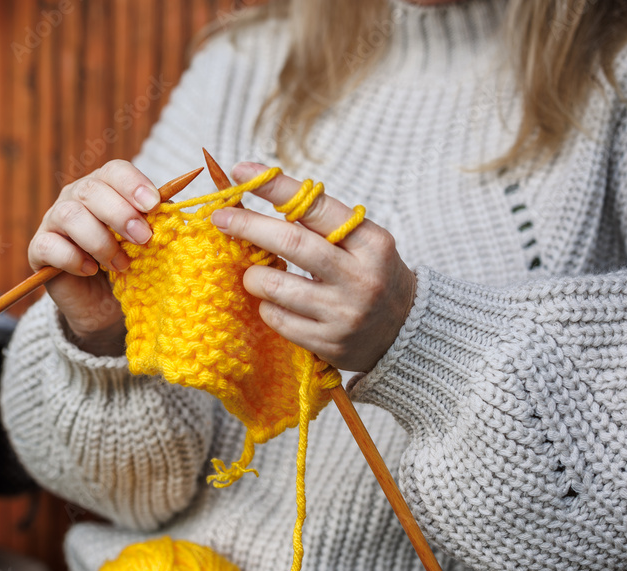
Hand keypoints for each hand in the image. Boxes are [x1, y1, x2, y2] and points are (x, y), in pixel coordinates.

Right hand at [29, 160, 161, 355]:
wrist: (106, 307)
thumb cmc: (131, 267)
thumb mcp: (150, 244)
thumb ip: (160, 223)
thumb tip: (174, 210)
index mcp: (106, 188)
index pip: (115, 171)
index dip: (133, 184)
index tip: (153, 205)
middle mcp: (76, 197)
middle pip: (92, 190)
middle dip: (121, 214)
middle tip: (142, 238)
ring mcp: (54, 221)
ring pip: (70, 215)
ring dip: (100, 241)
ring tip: (120, 265)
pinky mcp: (39, 249)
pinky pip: (49, 245)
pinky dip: (73, 258)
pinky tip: (91, 270)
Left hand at [210, 162, 416, 372]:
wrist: (406, 334)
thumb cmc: (371, 276)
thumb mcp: (362, 244)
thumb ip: (320, 225)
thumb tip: (257, 200)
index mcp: (371, 243)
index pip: (315, 206)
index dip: (274, 187)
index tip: (242, 172)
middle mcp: (360, 277)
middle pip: (291, 243)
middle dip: (248, 226)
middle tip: (221, 217)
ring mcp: (344, 314)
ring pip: (275, 286)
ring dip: (253, 276)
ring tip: (253, 274)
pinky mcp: (328, 343)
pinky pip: (277, 320)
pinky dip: (267, 306)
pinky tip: (274, 303)